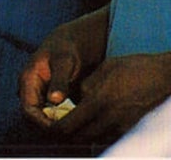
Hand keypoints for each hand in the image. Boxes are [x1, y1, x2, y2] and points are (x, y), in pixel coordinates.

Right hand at [19, 32, 86, 128]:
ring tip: (78, 128)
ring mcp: (41, 92)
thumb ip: (60, 80)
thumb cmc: (68, 46)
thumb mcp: (65, 61)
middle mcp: (31, 89)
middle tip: (73, 132)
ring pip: (45, 116)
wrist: (76, 38)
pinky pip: (55, 112)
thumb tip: (54, 100)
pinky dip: (65, 118)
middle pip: (35, 117)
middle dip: (51, 126)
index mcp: (28, 79)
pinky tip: (81, 120)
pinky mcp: (52, 95)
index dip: (42, 123)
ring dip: (59, 123)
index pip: (28, 110)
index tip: (62, 130)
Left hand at [53, 52, 170, 141]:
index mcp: (97, 101)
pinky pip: (109, 137)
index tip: (48, 125)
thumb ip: (85, 87)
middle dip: (67, 134)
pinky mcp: (132, 128)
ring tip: (76, 125)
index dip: (55, 128)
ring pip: (94, 139)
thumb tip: (73, 99)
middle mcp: (109, 117)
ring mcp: (122, 125)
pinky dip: (98, 134)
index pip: (68, 125)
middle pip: (79, 137)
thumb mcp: (102, 71)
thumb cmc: (133, 68)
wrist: (163, 75)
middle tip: (59, 127)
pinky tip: (95, 124)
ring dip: (82, 134)